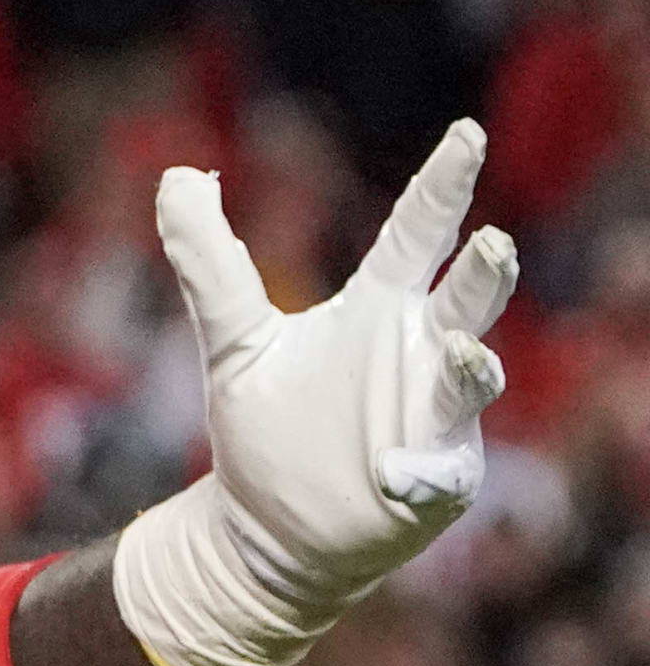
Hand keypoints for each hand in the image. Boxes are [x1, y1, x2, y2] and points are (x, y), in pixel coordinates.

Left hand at [117, 121, 517, 665]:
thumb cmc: (266, 430)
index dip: (442, 186)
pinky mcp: (435, 480)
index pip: (417, 234)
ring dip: (470, 366)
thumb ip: (209, 263)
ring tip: (459, 352)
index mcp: (380, 307)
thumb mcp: (233, 342)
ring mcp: (436, 415)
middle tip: (491, 242)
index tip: (466, 133)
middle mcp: (422, 350)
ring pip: (471, 378)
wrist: (267, 532)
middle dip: (483, 273)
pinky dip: (424, 471)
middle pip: (466, 298)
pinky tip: (399, 474)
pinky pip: (438, 473)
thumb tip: (174, 175)